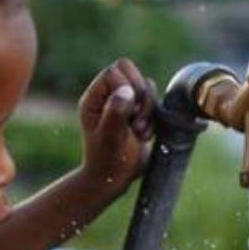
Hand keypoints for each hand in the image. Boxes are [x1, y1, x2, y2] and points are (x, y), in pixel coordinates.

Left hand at [77, 58, 157, 192]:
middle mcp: (107, 96)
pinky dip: (154, 116)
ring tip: (139, 131)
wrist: (115, 179)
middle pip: (131, 71)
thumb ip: (116, 112)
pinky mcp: (138, 111)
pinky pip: (153, 99)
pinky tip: (144, 135)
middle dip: (142, 95)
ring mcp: (123, 103)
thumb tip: (126, 90)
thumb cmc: (108, 160)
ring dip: (149, 108)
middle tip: (136, 120)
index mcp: (94, 98)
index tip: (130, 112)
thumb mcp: (110, 137)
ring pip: (145, 85)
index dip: (128, 86)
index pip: (115, 71)